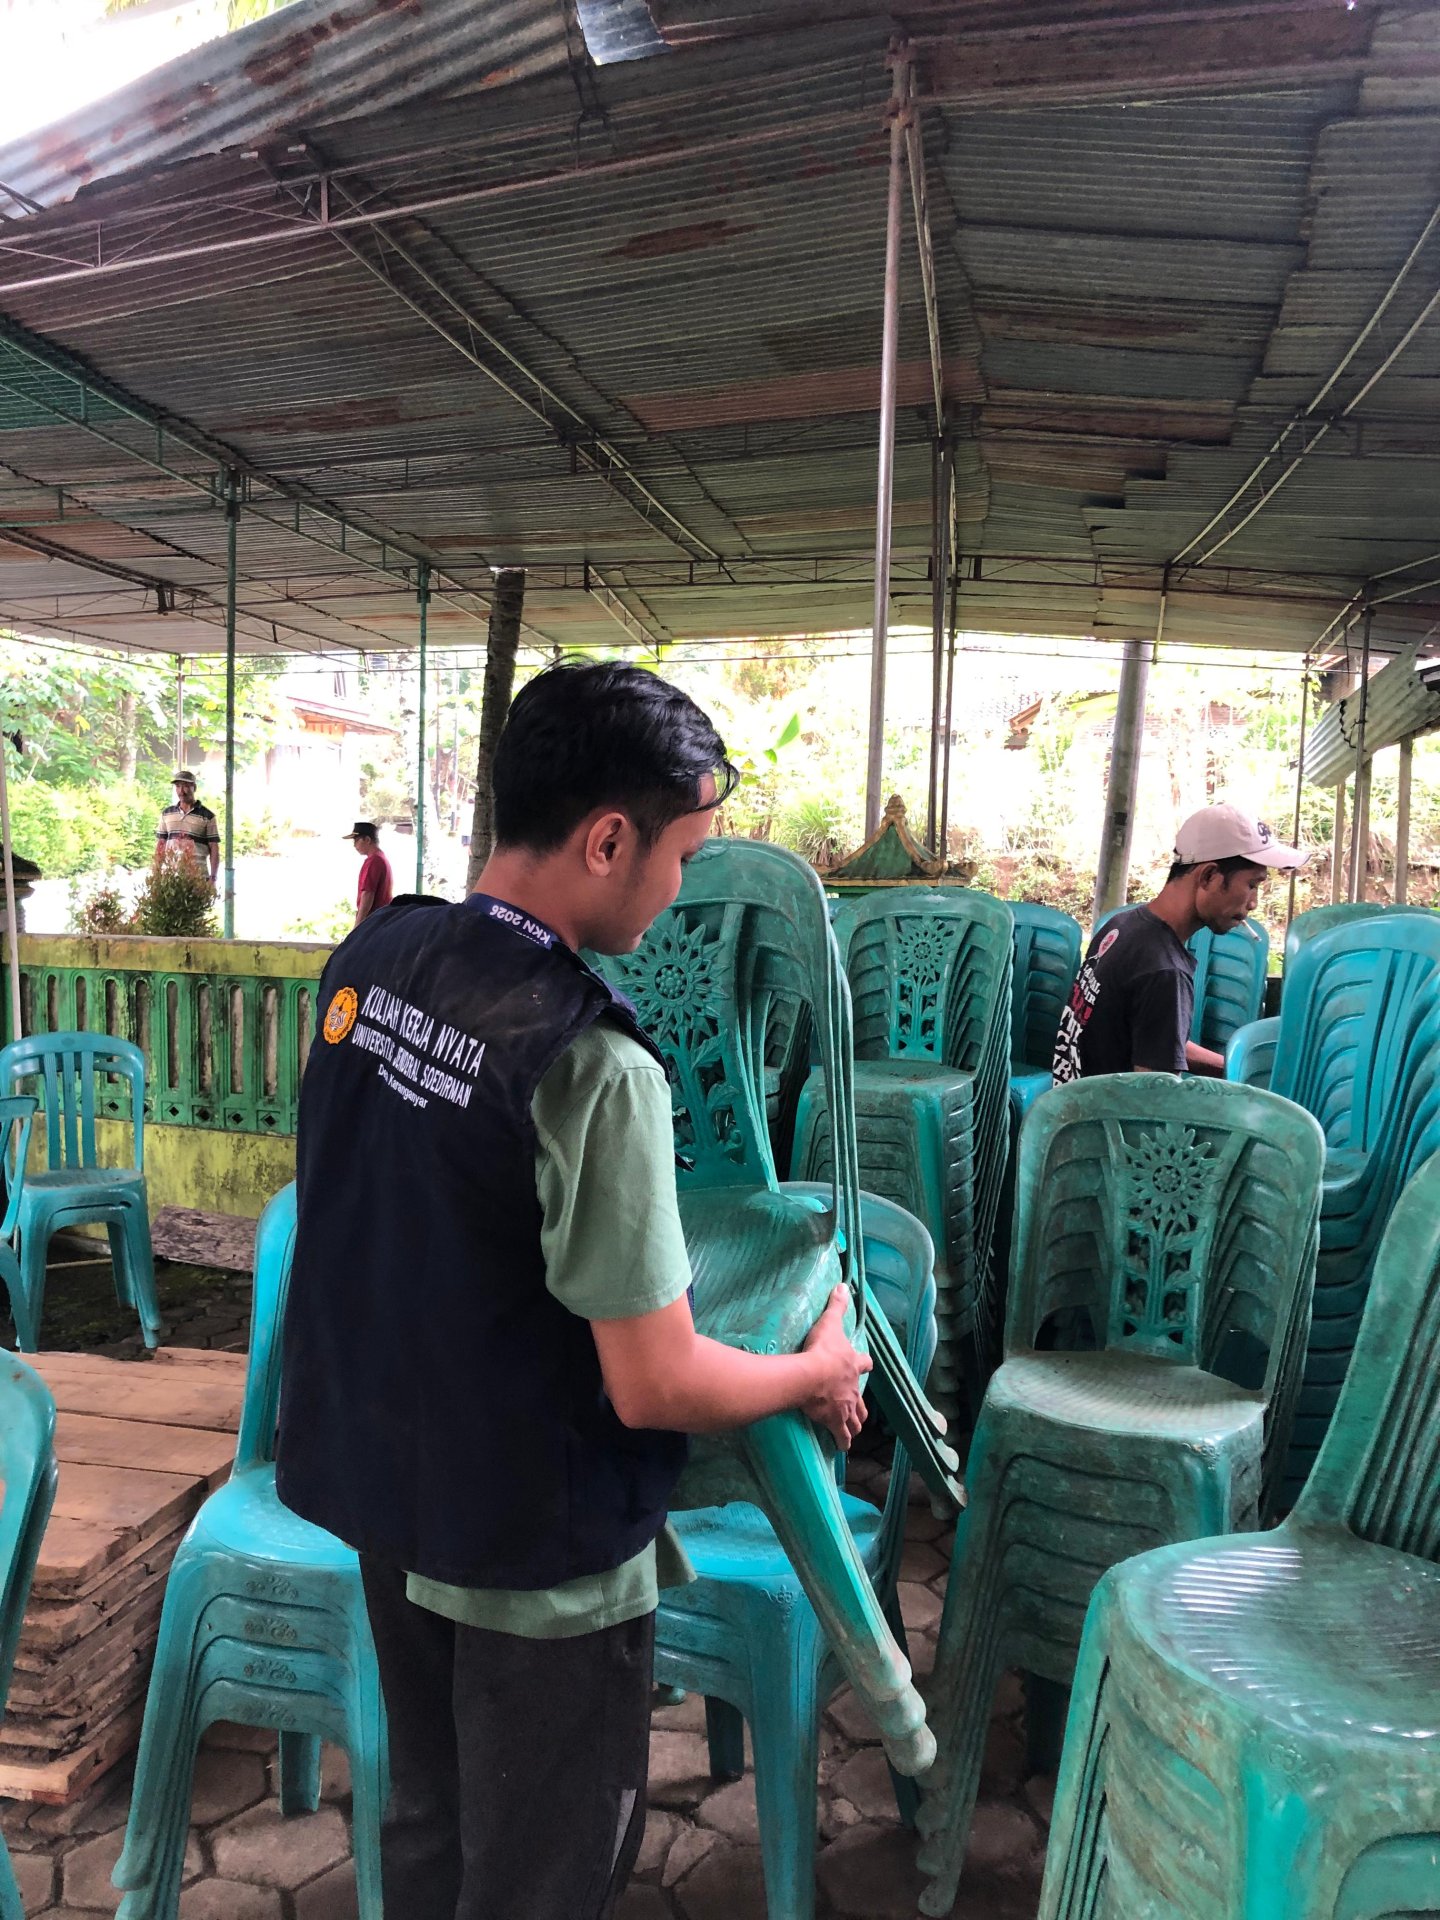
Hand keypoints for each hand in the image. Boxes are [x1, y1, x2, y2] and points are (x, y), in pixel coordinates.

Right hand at [800, 1285, 871, 1449]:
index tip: (865, 1366)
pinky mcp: (835, 1420)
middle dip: (861, 1405)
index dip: (864, 1365)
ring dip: (855, 1424)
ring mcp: (845, 1406)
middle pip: (862, 1400)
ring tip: (853, 1430)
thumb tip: (843, 1285)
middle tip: (859, 1411)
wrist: (812, 1375)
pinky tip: (842, 1447)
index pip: (865, 1364)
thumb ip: (836, 1305)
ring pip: (855, 1419)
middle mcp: (853, 1388)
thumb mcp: (830, 1323)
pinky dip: (842, 1441)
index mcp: (853, 1364)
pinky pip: (841, 1435)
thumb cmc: (821, 1349)